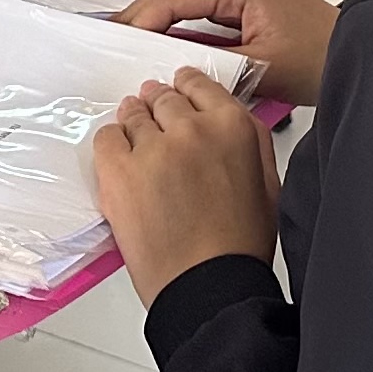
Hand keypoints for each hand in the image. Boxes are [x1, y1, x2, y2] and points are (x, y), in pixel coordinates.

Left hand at [92, 69, 278, 303]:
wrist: (207, 287)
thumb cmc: (238, 245)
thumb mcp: (267, 182)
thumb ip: (249, 139)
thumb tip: (228, 117)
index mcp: (232, 127)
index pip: (200, 84)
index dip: (187, 87)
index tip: (180, 89)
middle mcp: (191, 129)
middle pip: (164, 97)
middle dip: (160, 105)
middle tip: (155, 113)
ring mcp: (151, 149)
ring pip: (132, 114)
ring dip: (135, 122)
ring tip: (137, 140)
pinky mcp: (118, 172)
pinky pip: (105, 138)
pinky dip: (111, 144)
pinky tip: (120, 158)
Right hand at [115, 0, 338, 104]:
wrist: (360, 56)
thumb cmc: (321, 60)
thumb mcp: (254, 67)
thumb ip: (203, 61)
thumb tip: (161, 62)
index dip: (141, 18)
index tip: (114, 37)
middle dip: (144, 19)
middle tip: (110, 42)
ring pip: (188, 3)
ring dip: (162, 25)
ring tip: (128, 47)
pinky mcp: (250, 1)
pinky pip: (205, 12)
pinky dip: (183, 29)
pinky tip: (163, 47)